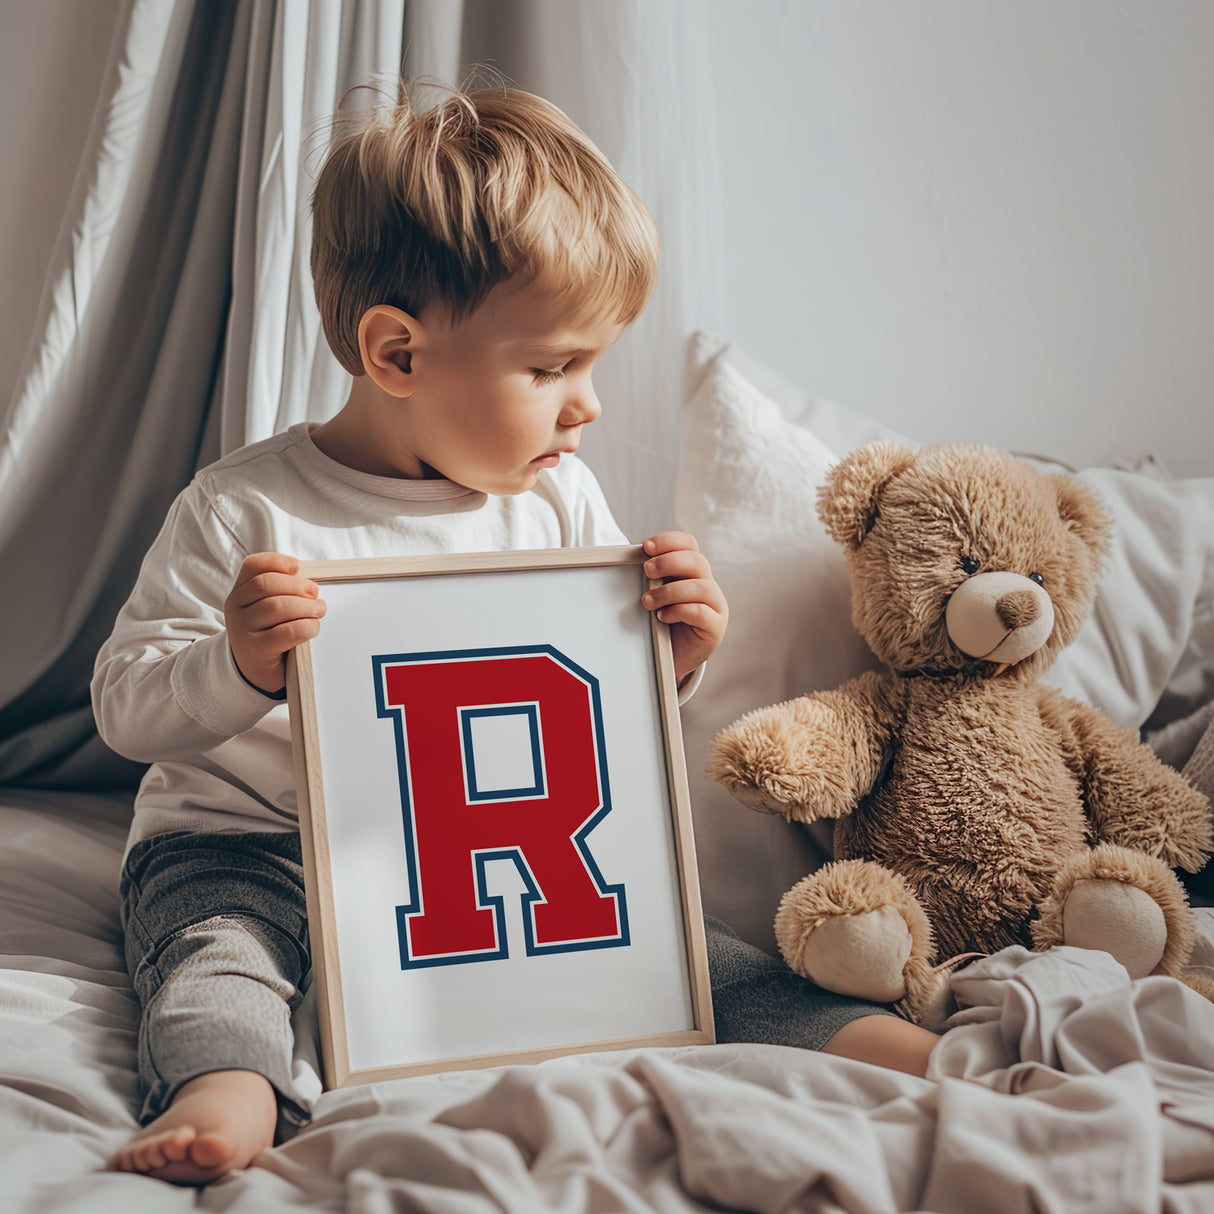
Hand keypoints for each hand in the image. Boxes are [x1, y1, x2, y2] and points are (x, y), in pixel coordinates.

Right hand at [224, 553, 325, 693]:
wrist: (253, 671)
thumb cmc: (267, 634)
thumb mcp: (265, 609)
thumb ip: (280, 591)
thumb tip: (310, 581)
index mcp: (239, 592)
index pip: (253, 566)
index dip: (277, 561)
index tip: (297, 567)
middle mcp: (235, 607)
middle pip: (266, 584)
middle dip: (297, 586)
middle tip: (315, 594)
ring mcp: (242, 629)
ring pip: (276, 607)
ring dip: (305, 606)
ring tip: (319, 611)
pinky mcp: (256, 650)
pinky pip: (286, 632)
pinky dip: (306, 627)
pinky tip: (313, 628)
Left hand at [641, 532, 727, 683]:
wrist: (674, 658)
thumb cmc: (664, 624)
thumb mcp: (656, 597)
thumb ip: (651, 580)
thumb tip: (625, 564)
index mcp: (692, 572)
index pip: (688, 545)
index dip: (669, 541)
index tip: (646, 546)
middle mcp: (707, 585)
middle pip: (697, 561)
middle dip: (669, 562)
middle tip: (647, 570)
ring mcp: (715, 606)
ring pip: (701, 587)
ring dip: (670, 591)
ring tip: (648, 601)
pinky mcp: (715, 627)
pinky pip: (701, 612)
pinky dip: (678, 611)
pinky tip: (662, 617)